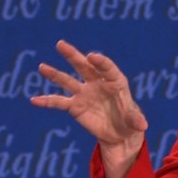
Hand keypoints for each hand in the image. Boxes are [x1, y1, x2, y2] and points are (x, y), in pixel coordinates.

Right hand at [30, 40, 147, 177]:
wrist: (120, 133)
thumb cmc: (130, 121)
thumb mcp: (135, 122)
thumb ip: (136, 120)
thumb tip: (143, 125)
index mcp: (116, 82)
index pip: (107, 68)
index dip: (100, 62)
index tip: (92, 56)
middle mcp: (98, 83)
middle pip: (84, 66)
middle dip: (73, 56)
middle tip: (60, 44)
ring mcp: (85, 93)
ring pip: (67, 81)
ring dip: (54, 74)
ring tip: (42, 67)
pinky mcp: (75, 106)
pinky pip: (59, 102)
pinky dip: (47, 101)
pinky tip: (34, 100)